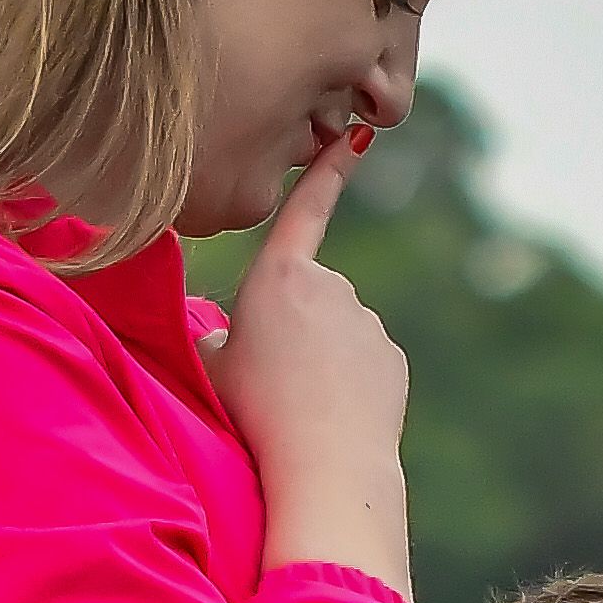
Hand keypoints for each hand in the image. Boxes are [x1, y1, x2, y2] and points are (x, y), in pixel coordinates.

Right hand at [206, 134, 412, 597]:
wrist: (323, 466)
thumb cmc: (254, 413)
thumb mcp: (211, 367)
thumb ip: (220, 336)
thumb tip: (230, 338)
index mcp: (281, 275)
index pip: (305, 209)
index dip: (328, 170)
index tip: (357, 136)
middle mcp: (331, 285)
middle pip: (306, 297)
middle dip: (291, 328)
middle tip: (268, 383)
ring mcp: (366, 321)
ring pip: (335, 334)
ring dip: (318, 360)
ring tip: (297, 406)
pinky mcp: (391, 357)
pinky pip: (362, 363)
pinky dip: (348, 383)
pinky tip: (333, 416)